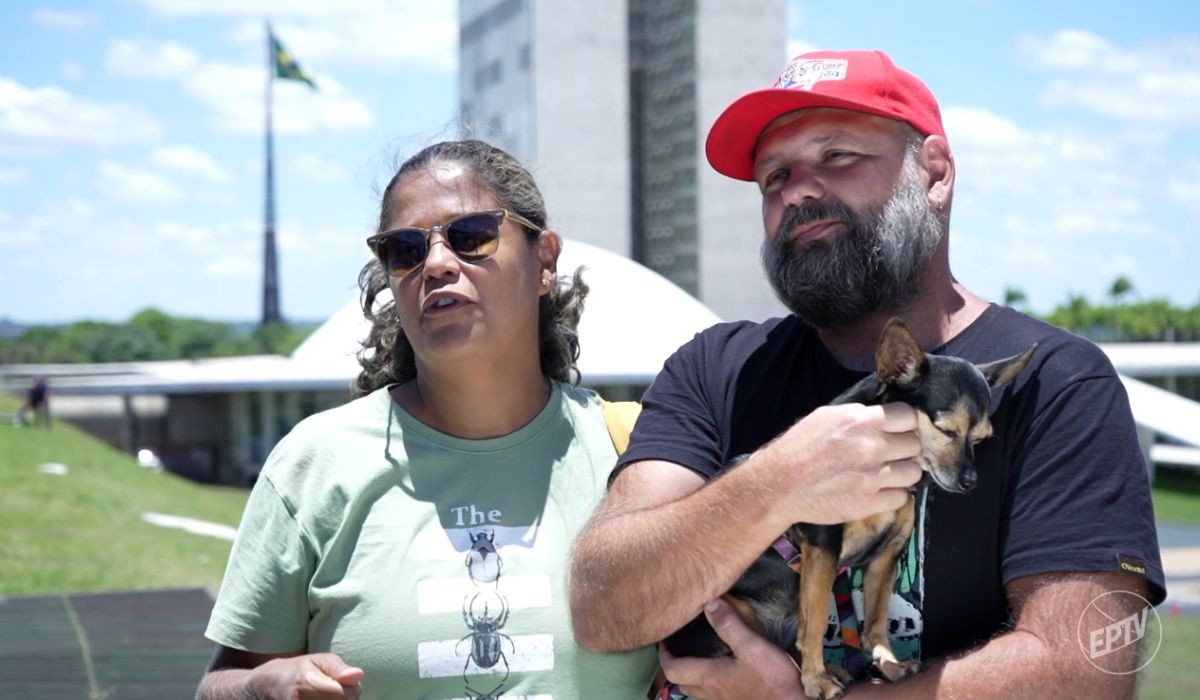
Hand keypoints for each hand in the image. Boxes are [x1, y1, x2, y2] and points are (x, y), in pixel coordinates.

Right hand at [248, 653, 363, 698]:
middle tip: (330, 692)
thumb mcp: (318, 660)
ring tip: (323, 698)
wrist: (267, 687)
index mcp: (306, 682)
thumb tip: (358, 675)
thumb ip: (339, 669)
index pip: (347, 695)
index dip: (351, 689)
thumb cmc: (298, 671)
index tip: (341, 682)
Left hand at [660, 599, 803, 699]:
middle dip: (677, 668)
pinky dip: (711, 687)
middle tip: (679, 650)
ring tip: (700, 661)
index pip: (673, 669)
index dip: (664, 656)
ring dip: (693, 679)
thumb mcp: (752, 647)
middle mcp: (711, 695)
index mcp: (709, 677)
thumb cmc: (773, 681)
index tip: (662, 642)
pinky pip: (715, 698)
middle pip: (682, 683)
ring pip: (698, 693)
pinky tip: (726, 678)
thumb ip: (729, 625)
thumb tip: (708, 604)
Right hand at [758, 402, 920, 524]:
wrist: (780, 485)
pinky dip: (894, 494)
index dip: (904, 424)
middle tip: (890, 453)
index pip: (909, 416)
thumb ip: (858, 415)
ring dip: (903, 472)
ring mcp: (874, 477)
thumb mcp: (825, 417)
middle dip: (905, 448)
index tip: (897, 430)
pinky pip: (903, 497)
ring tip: (888, 473)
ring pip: (914, 472)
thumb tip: (882, 416)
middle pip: (915, 444)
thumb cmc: (799, 447)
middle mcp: (872, 447)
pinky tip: (879, 490)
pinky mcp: (870, 503)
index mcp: (861, 421)